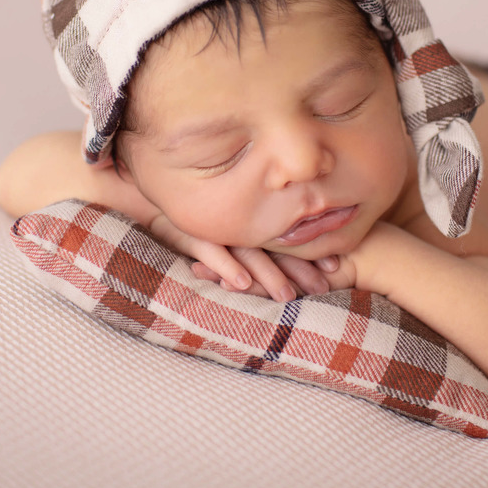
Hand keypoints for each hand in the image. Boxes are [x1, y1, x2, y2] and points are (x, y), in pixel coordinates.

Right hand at [148, 214, 340, 301]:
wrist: (154, 191)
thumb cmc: (198, 212)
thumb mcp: (230, 222)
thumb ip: (256, 232)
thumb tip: (294, 256)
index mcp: (250, 222)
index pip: (286, 239)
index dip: (309, 253)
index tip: (333, 267)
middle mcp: (238, 224)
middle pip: (273, 248)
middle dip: (298, 269)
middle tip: (322, 288)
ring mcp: (217, 227)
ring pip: (247, 252)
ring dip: (267, 275)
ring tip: (287, 297)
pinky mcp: (191, 232)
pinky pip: (210, 250)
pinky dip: (225, 266)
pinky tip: (241, 284)